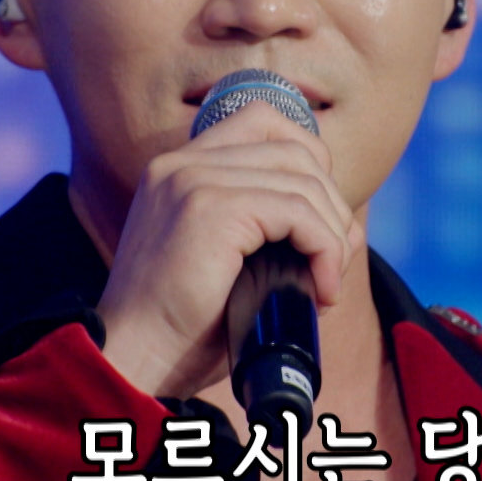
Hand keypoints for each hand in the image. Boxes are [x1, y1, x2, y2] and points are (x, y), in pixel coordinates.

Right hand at [95, 100, 359, 398]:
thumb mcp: (228, 263)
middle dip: (330, 202)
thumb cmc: (182, 327)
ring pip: (303, 180)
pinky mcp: (211, 208)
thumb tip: (348, 229)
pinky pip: (298, 212)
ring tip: (327, 280)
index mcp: (178, 168)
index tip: (319, 217)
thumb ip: (271, 231)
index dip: (308, 160)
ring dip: (333, 233)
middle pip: (294, 148)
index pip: (262, 120)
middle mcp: (182, 163)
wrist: (133, 360)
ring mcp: (194, 180)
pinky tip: (322, 289)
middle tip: (331, 260)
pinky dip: (325, 249)